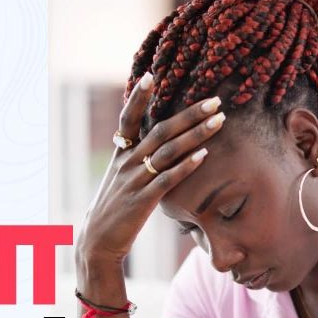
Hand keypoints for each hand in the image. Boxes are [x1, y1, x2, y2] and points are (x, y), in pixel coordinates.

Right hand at [76, 73, 224, 265]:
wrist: (97, 242)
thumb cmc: (115, 210)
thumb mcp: (121, 179)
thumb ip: (137, 160)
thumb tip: (160, 145)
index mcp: (120, 155)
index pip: (127, 120)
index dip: (136, 97)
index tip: (150, 75)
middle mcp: (126, 163)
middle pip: (160, 131)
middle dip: (189, 114)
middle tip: (215, 99)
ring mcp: (134, 181)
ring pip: (167, 151)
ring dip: (195, 133)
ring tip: (220, 120)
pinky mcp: (142, 201)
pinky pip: (167, 179)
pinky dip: (186, 165)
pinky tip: (204, 154)